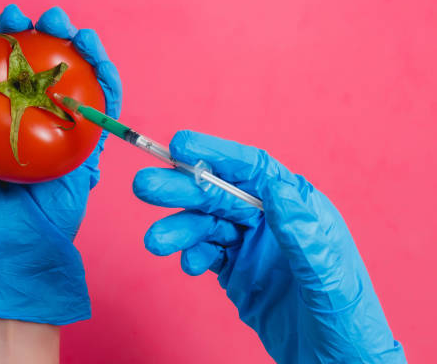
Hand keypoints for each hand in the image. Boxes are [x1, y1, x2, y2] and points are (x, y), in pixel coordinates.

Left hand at [0, 5, 121, 324]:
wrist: (20, 244)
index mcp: (7, 110)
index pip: (12, 60)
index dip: (13, 32)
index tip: (11, 17)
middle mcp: (38, 113)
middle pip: (51, 61)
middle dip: (54, 31)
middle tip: (51, 19)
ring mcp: (67, 127)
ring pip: (83, 78)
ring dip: (86, 50)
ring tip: (80, 34)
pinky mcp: (91, 143)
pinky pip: (106, 108)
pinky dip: (109, 82)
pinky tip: (101, 63)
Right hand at [133, 131, 405, 362]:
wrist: (334, 363)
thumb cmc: (344, 317)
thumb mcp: (328, 274)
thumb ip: (302, 232)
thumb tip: (277, 188)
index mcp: (297, 208)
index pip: (253, 170)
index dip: (217, 154)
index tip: (180, 146)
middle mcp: (270, 220)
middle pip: (220, 194)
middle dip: (182, 189)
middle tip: (144, 186)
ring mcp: (250, 246)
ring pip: (206, 225)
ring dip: (179, 229)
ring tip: (155, 241)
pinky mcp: (236, 272)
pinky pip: (207, 254)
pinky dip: (193, 256)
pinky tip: (191, 265)